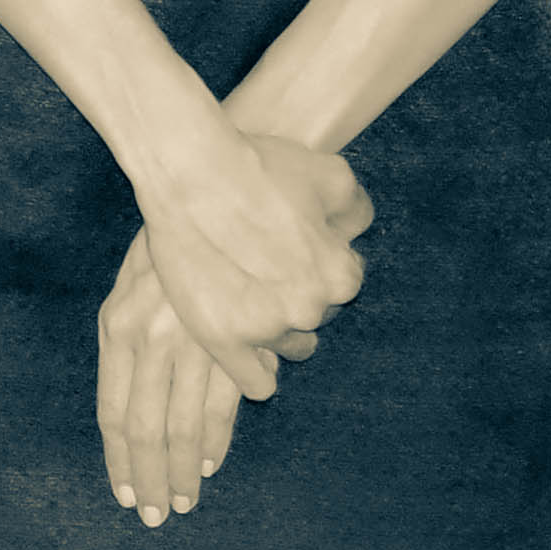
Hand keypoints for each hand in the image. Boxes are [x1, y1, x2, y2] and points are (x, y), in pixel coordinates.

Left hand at [96, 231, 280, 524]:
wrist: (215, 189)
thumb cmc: (175, 239)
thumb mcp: (133, 283)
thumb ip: (129, 337)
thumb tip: (133, 400)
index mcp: (117, 326)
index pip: (113, 412)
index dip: (118, 460)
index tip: (124, 493)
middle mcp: (149, 339)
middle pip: (144, 429)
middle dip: (149, 478)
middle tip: (154, 515)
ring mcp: (191, 342)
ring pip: (182, 426)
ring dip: (182, 471)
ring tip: (182, 501)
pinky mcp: (231, 342)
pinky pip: (221, 405)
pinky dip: (217, 440)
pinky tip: (211, 464)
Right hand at [125, 97, 368, 369]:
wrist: (193, 172)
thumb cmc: (261, 166)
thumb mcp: (332, 174)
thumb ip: (357, 211)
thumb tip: (355, 235)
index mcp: (340, 276)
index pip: (341, 286)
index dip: (315, 264)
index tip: (289, 250)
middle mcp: (309, 309)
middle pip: (312, 317)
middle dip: (294, 297)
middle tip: (262, 266)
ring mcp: (265, 329)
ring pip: (285, 348)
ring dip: (274, 329)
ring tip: (246, 297)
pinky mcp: (223, 340)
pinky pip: (255, 382)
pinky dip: (255, 373)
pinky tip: (246, 353)